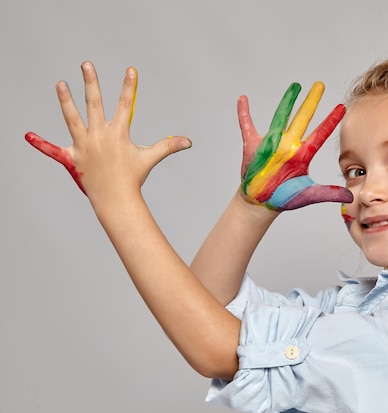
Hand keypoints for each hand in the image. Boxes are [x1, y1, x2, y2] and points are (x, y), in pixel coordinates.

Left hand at [25, 62, 190, 199]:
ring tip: (61, 84)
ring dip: (65, 101)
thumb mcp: (149, 158)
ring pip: (72, 119)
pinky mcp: (72, 158)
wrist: (116, 200)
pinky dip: (40, 144)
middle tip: (86, 65)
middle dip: (91, 83)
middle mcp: (99, 136)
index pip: (125, 105)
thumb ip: (168, 146)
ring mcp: (84, 146)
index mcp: (118, 134)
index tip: (130, 70)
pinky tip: (27, 136)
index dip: (128, 86)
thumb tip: (188, 141)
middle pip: (94, 104)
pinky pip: (53, 151)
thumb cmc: (133, 178)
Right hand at [238, 82, 352, 210]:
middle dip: (311, 102)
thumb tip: (350, 197)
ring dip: (287, 101)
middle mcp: (289, 145)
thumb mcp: (308, 195)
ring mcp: (271, 143)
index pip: (320, 134)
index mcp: (302, 154)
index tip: (342, 107)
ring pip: (281, 117)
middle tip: (320, 85)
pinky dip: (244, 113)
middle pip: (302, 118)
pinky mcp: (253, 146)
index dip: (330, 120)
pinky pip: (247, 126)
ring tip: (295, 86)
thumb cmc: (284, 198)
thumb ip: (328, 193)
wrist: (262, 203)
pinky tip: (243, 99)